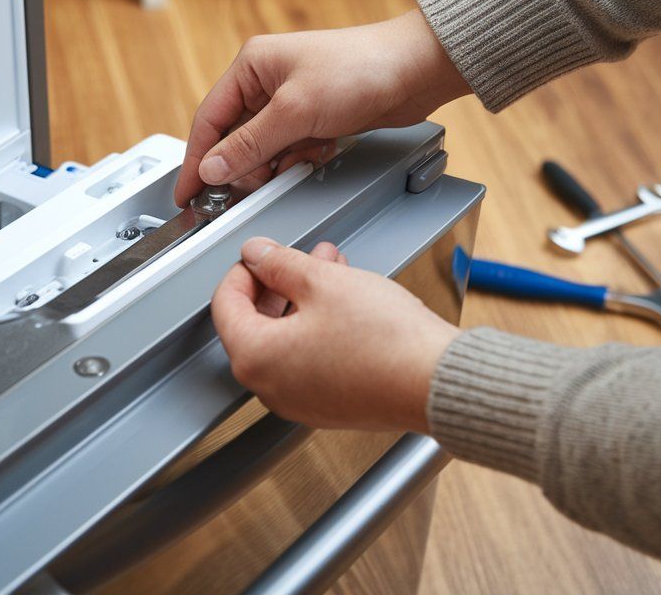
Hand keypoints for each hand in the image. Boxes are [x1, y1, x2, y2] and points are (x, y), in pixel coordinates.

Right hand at [174, 10, 469, 205]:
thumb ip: (250, 143)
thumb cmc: (360, 68)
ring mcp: (292, 101)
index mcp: (252, 66)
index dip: (197, 159)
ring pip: (264, 149)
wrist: (415, 70)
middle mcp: (267, 82)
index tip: (189, 193)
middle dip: (244, 166)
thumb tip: (214, 167)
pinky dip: (300, 161)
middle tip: (248, 189)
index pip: (209, 119)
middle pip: (235, 138)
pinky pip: (292, 150)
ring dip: (276, 165)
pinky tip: (316, 155)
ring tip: (293, 165)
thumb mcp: (296, 110)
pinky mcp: (315, 118)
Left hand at [211, 237, 459, 432]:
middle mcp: (271, 388)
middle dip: (278, 282)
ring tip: (331, 271)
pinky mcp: (330, 406)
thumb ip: (280, 263)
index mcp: (256, 358)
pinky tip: (345, 303)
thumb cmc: (385, 341)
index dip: (242, 270)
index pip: (225, 305)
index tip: (258, 254)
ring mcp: (300, 402)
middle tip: (298, 258)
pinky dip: (318, 328)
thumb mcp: (323, 282)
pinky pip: (309, 360)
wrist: (435, 382)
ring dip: (302, 301)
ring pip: (286, 340)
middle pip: (254, 324)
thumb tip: (257, 254)